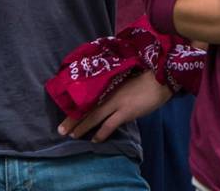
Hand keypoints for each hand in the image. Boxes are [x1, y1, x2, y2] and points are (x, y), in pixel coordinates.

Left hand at [56, 71, 171, 142]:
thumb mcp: (124, 82)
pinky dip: (101, 133)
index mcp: (107, 86)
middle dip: (72, 120)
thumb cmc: (143, 79)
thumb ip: (113, 91)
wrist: (159, 79)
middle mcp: (108, 94)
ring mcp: (116, 102)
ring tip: (71, 136)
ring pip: (93, 116)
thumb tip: (106, 101)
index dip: (75, 107)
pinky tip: (95, 140)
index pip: (87, 98)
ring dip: (82, 127)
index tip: (64, 113)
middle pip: (86, 108)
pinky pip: (109, 124)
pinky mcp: (126, 111)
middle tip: (60, 130)